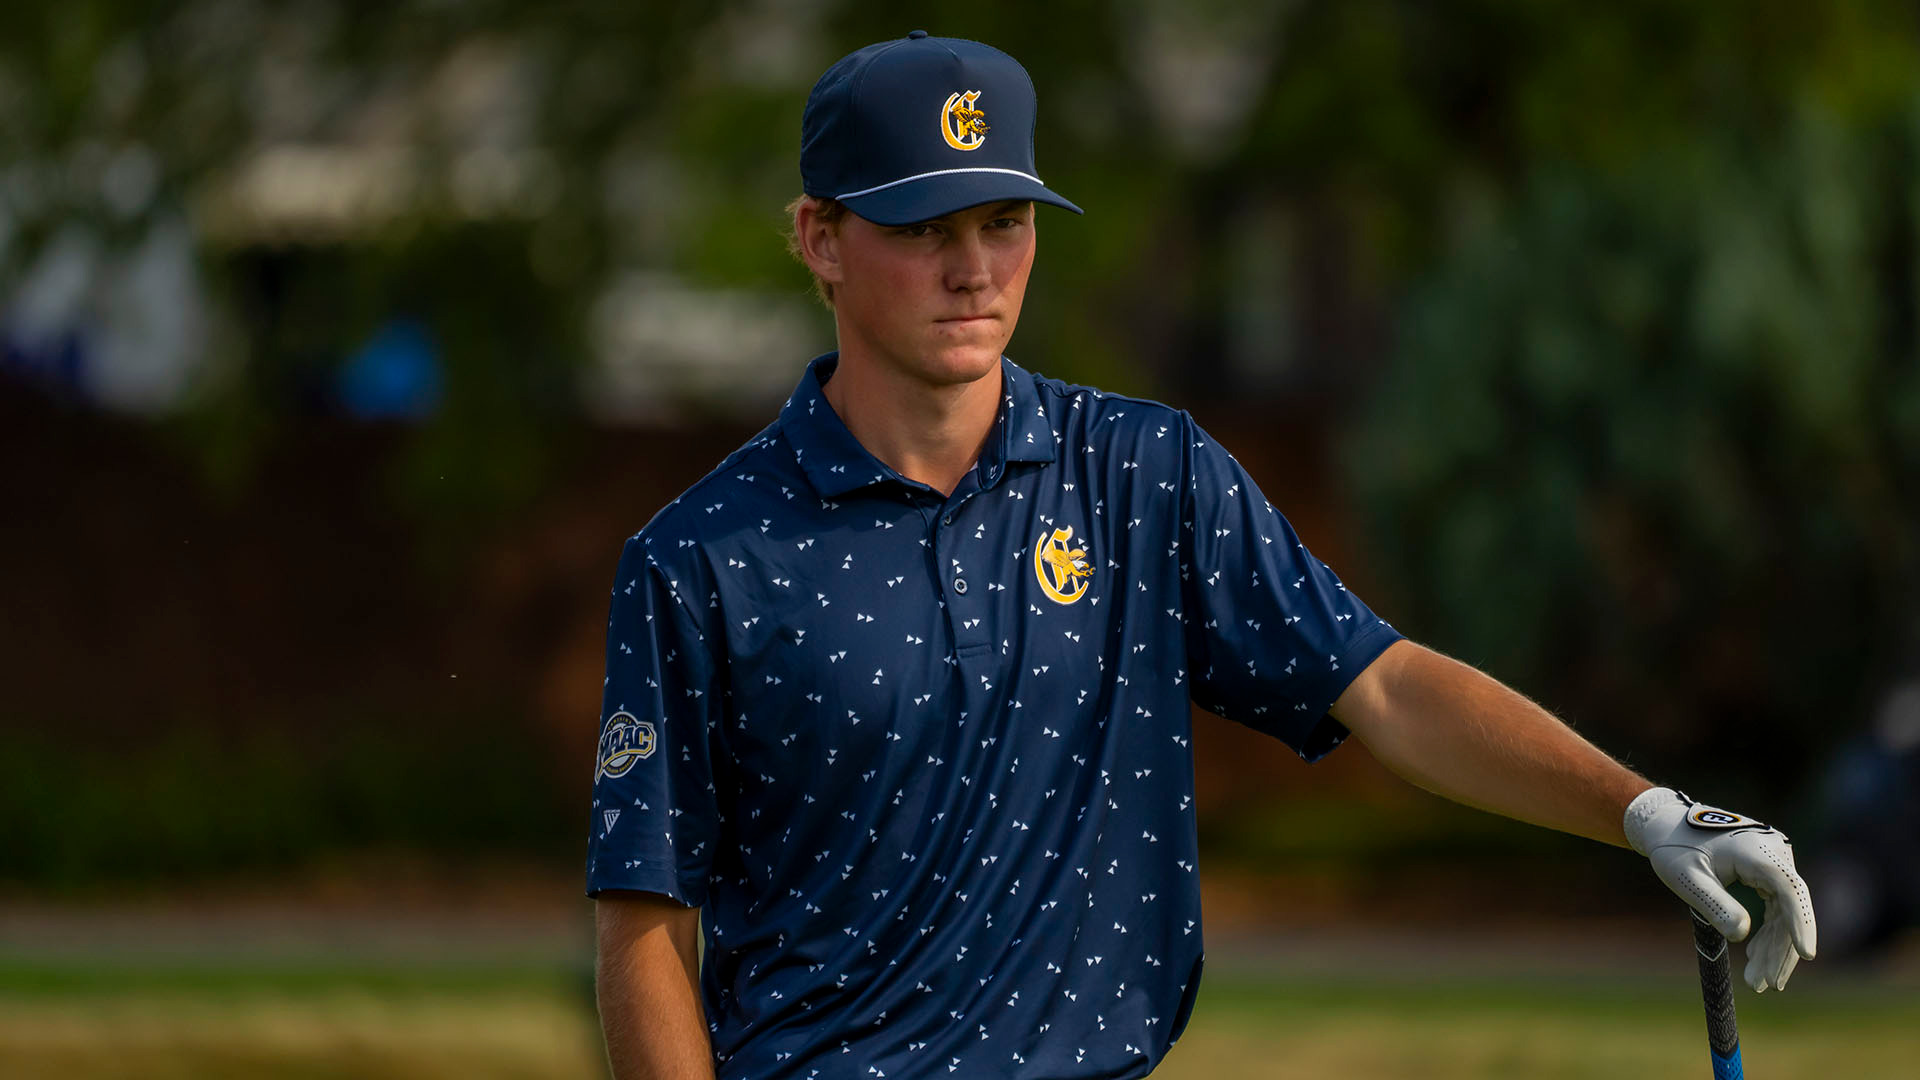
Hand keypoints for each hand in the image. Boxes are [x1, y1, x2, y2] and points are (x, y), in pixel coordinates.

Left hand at [1623, 786, 1817, 991]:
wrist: (1667, 825)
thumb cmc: (1673, 849)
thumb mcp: (1687, 879)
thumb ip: (1713, 904)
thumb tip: (1741, 934)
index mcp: (1756, 850)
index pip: (1789, 889)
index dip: (1801, 923)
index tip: (1807, 955)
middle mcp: (1774, 852)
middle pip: (1790, 907)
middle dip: (1780, 949)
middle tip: (1765, 985)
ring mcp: (1774, 861)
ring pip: (1785, 911)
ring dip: (1774, 946)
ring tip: (1756, 981)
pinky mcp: (1769, 871)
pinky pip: (1776, 906)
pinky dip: (1768, 933)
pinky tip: (1755, 956)